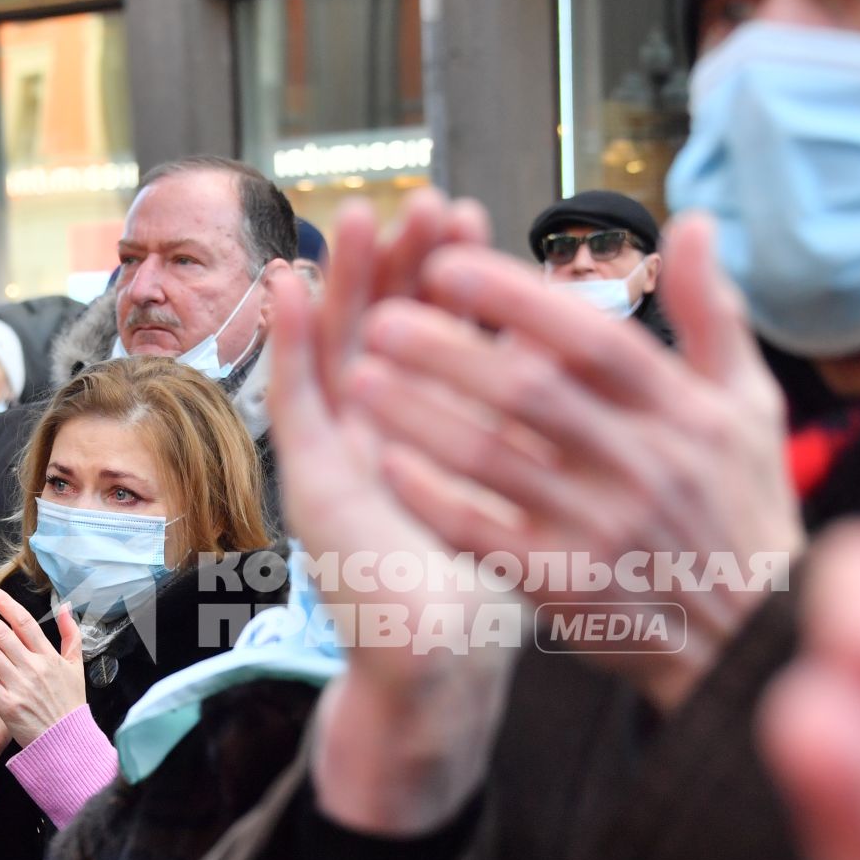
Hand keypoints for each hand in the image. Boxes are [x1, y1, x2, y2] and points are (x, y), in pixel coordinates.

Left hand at [0, 572, 86, 750]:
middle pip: (0, 631)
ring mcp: (20, 685)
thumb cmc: (69, 704)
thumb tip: (64, 606)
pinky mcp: (7, 705)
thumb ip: (71, 634)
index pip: (23, 621)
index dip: (2, 602)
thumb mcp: (76, 667)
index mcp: (49, 656)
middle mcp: (34, 667)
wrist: (66, 742)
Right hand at [270, 191, 518, 837]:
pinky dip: (287, 340)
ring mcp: (343, 448)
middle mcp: (386, 424)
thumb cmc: (491, 574)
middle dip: (406, 260)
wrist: (449, 657)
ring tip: (359, 215)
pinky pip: (294, 398)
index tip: (473, 217)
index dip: (452, 271)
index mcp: (439, 421)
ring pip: (336, 345)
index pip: (443, 325)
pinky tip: (287, 286)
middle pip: (388, 320)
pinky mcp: (311, 480)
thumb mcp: (530, 479)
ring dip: (343, 280)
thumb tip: (572, 334)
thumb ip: (541, 412)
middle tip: (427, 201)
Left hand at [348, 213, 801, 714]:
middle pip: (529, 393)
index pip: (590, 339)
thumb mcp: (750, 407)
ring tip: (360, 379)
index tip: (446, 264)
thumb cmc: (744, 511)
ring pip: (494, 461)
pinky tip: (388, 463)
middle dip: (447, 350)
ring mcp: (601, 532)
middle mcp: (644, 468)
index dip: (514, 298)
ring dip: (420, 417)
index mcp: (684, 413)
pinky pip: (483, 536)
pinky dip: (434, 498)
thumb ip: (713, 313)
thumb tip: (691, 221)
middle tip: (381, 317)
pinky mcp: (566, 588)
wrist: (750, 642)